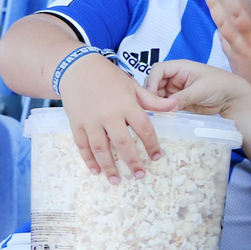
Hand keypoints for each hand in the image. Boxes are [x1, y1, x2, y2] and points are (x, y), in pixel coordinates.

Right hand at [57, 49, 174, 182]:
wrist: (77, 68)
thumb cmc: (109, 77)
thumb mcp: (132, 86)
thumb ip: (152, 100)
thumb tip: (174, 106)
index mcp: (126, 104)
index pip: (143, 128)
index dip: (151, 144)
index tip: (157, 157)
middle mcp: (108, 114)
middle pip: (122, 143)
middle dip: (132, 161)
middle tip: (140, 175)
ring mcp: (90, 120)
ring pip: (100, 148)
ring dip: (109, 167)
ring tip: (116, 181)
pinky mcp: (75, 124)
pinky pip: (82, 146)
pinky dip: (88, 160)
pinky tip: (96, 171)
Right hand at [146, 60, 250, 122]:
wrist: (232, 98)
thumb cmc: (220, 85)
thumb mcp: (201, 90)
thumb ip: (183, 97)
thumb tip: (167, 106)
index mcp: (180, 67)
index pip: (158, 70)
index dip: (152, 81)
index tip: (150, 94)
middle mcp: (175, 77)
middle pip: (154, 83)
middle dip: (151, 94)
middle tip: (152, 108)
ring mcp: (175, 90)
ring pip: (158, 95)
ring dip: (156, 104)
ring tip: (156, 114)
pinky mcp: (178, 102)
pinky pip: (165, 105)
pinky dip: (162, 110)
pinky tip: (162, 117)